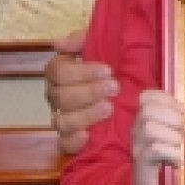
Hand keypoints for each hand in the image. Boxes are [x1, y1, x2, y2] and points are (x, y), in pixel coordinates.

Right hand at [43, 29, 116, 155]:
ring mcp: (62, 118)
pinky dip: (74, 142)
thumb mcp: (101, 45)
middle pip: (60, 97)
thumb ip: (81, 40)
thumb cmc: (111, 65)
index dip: (82, 72)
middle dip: (89, 92)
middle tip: (114, 88)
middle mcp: (56, 96)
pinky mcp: (70, 139)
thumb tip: (58, 44)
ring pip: (62, 121)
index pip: (58, 72)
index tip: (108, 70)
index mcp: (59, 72)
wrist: (128, 87)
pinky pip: (64, 144)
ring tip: (109, 108)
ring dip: (86, 115)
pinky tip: (87, 135)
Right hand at [131, 90, 184, 184]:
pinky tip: (180, 160)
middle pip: (148, 110)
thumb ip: (181, 125)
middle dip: (171, 116)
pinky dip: (171, 152)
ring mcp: (138, 147)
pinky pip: (154, 149)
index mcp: (146, 120)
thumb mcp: (175, 141)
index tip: (181, 109)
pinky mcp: (142, 165)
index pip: (147, 97)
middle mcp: (138, 131)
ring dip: (172, 135)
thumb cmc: (169, 165)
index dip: (165, 99)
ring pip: (149, 127)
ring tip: (183, 146)